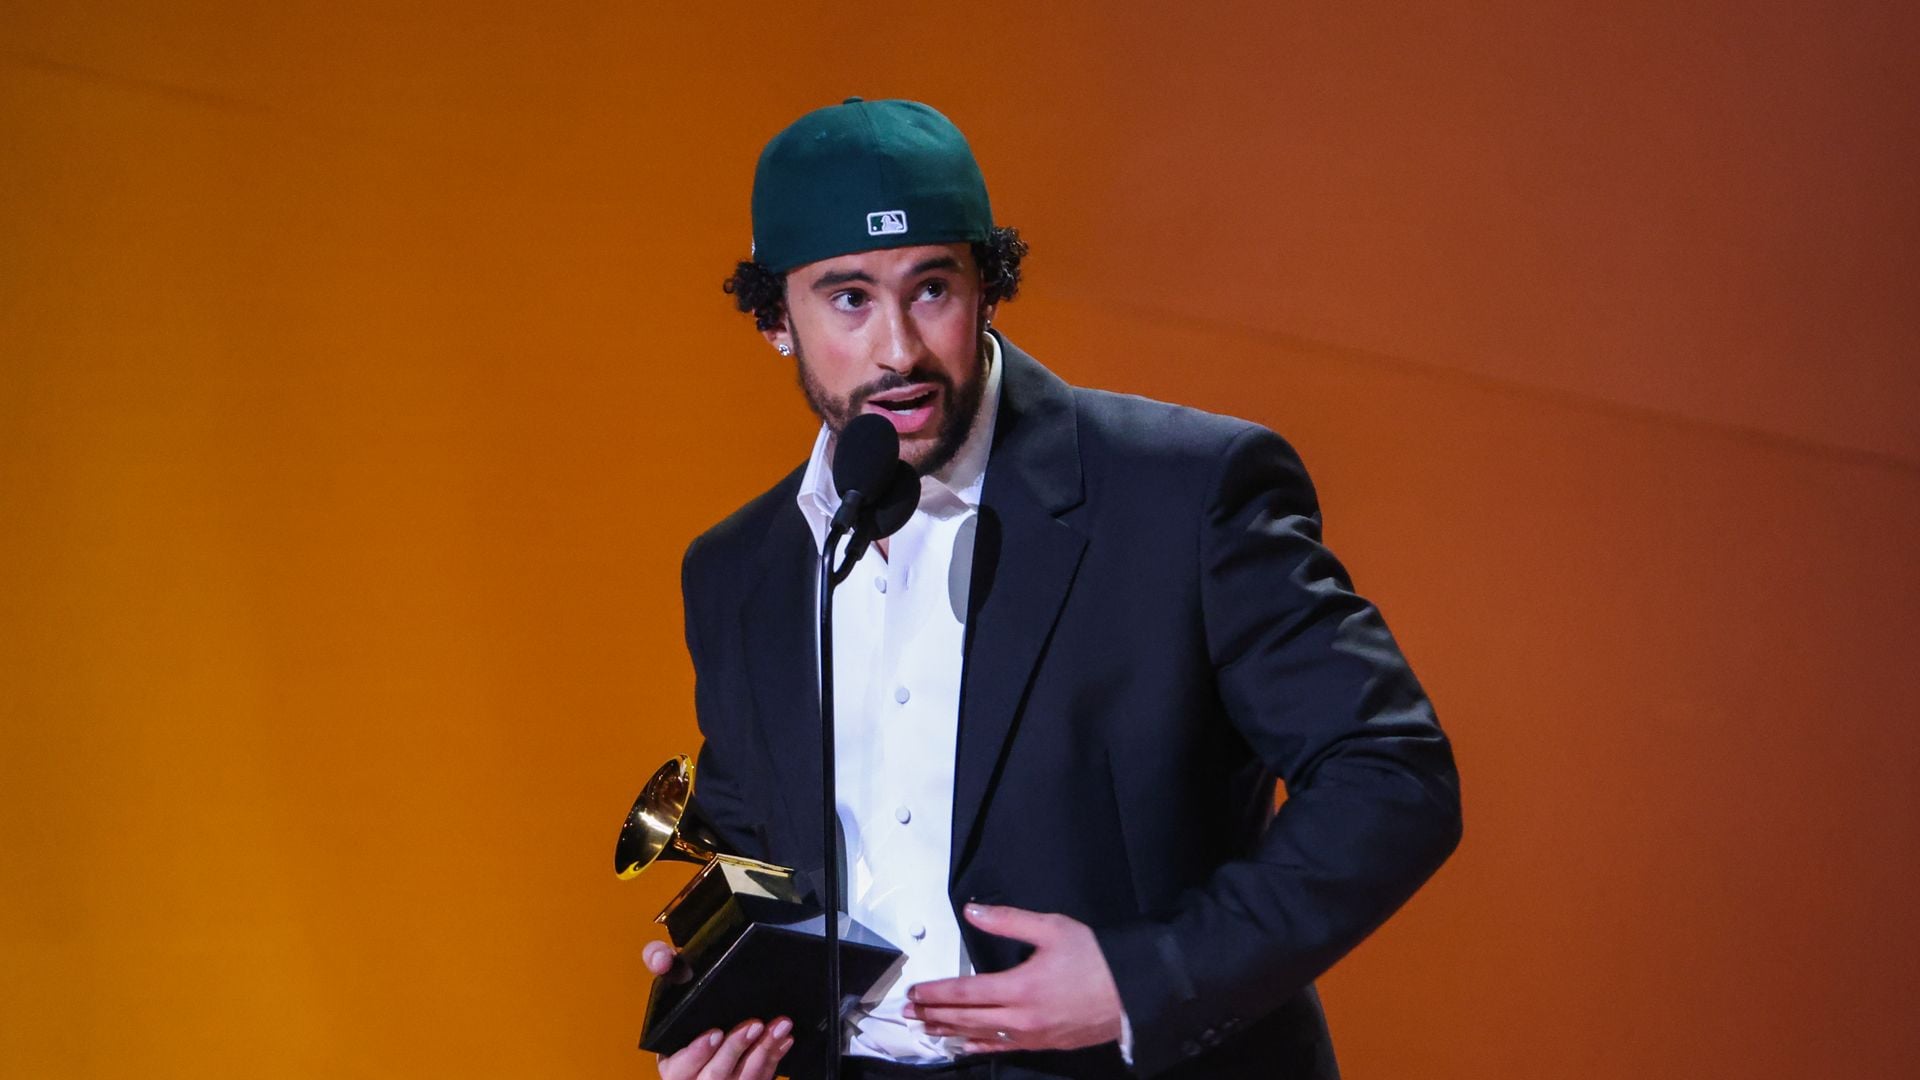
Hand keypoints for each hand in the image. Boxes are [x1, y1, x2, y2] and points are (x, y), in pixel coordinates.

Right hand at [645, 941, 792, 1079]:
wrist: (710, 1030)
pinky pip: (760, 1078)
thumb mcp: (672, 986)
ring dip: (763, 1053)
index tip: (715, 1033)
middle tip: (754, 1025)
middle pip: (714, 1074)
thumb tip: (660, 959)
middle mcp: (694, 1079)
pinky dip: (774, 1059)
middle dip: (735, 1049)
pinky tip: (784, 1039)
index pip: (679, 1066)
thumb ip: (660, 964)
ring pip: (741, 1079)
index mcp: (672, 1061)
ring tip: (779, 1026)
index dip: (697, 1052)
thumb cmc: (690, 1008)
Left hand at [902, 904, 1124, 1053]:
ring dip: (950, 1031)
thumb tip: (973, 911)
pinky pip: (1004, 1048)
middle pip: (967, 1018)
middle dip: (934, 1014)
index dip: (937, 993)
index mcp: (1021, 986)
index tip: (915, 991)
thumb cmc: (1098, 959)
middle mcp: (1023, 1017)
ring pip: (981, 1036)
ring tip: (926, 1028)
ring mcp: (1033, 1035)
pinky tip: (965, 1046)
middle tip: (908, 1012)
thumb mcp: (1052, 928)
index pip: (966, 992)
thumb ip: (1008, 920)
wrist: (1135, 992)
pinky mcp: (1044, 1043)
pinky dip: (980, 1046)